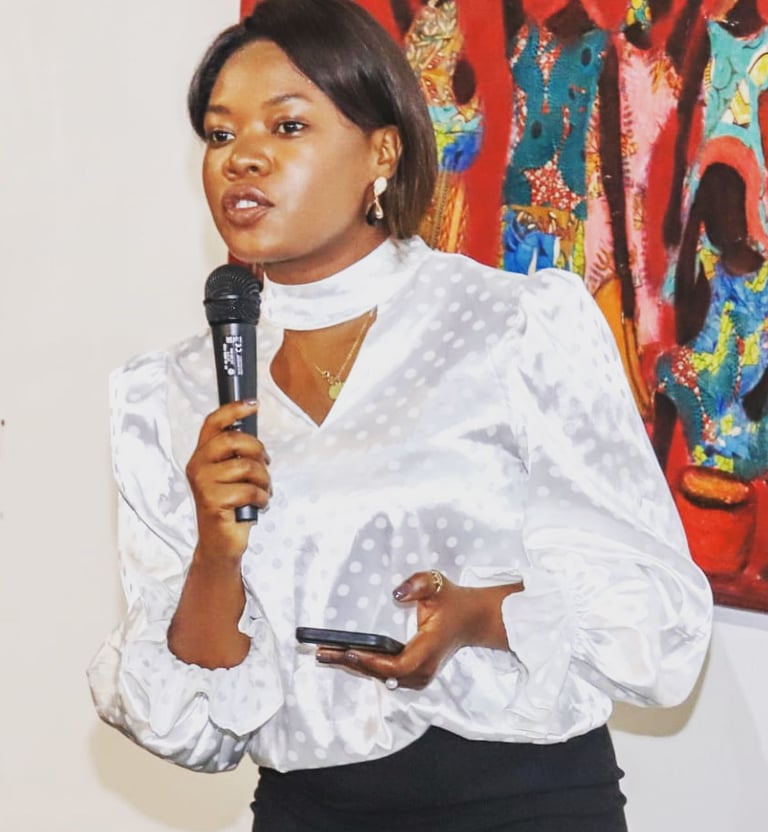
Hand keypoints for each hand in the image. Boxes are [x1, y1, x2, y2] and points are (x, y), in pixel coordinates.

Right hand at [185, 400, 269, 561]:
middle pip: (233, 440)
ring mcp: (203, 484)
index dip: (233, 410)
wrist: (220, 543)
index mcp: (201, 456)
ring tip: (263, 490)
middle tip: (265, 464)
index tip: (254, 404)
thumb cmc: (230, 506)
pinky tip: (258, 504)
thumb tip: (252, 434)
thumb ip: (237, 454)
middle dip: (257, 450)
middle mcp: (197, 466)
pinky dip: (262, 497)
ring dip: (264, 479)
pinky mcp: (213, 501)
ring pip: (246, 466)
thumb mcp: (231, 475)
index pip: (213, 423)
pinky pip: (249, 489)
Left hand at [315, 571, 523, 689]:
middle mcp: (422, 669)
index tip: (349, 651)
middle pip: (382, 674)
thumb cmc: (453, 602)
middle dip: (351, 663)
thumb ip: (418, 584)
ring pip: (382, 676)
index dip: (372, 662)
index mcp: (428, 649)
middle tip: (322, 653)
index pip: (396, 665)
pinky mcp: (414, 674)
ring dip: (355, 666)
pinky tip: (345, 657)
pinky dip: (366, 666)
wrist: (472, 620)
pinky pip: (386, 674)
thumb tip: (397, 593)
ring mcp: (419, 675)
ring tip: (326, 655)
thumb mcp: (438, 585)